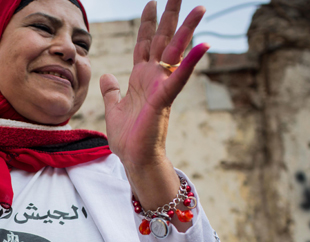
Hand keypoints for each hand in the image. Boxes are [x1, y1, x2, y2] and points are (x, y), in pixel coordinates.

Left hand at [100, 0, 207, 210]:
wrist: (133, 158)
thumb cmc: (127, 137)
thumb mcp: (113, 107)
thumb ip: (111, 90)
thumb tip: (106, 76)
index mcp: (141, 77)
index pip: (145, 43)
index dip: (147, 23)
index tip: (151, 2)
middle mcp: (154, 77)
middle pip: (163, 40)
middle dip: (169, 16)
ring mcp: (161, 86)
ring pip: (175, 52)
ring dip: (186, 30)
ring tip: (199, 8)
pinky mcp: (164, 98)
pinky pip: (179, 77)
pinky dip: (191, 62)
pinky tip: (203, 45)